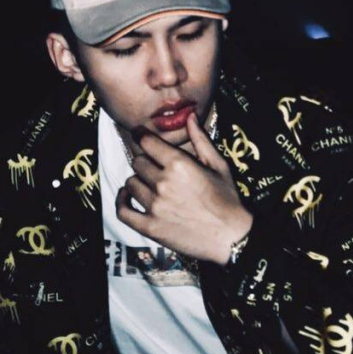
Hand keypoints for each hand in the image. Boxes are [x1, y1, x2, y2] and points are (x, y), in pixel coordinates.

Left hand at [116, 111, 252, 265]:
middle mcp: (163, 183)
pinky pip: (123, 210)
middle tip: (156, 166)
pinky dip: (122, 201)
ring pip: (131, 183)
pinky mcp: (150, 227)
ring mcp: (155, 206)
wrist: (230, 237)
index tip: (140, 133)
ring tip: (151, 184)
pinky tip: (128, 196)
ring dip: (138, 181)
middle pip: (138, 162)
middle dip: (146, 161)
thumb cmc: (227, 199)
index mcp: (179, 164)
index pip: (147, 142)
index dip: (141, 135)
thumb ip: (201, 139)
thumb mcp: (218, 164)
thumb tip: (190, 116)